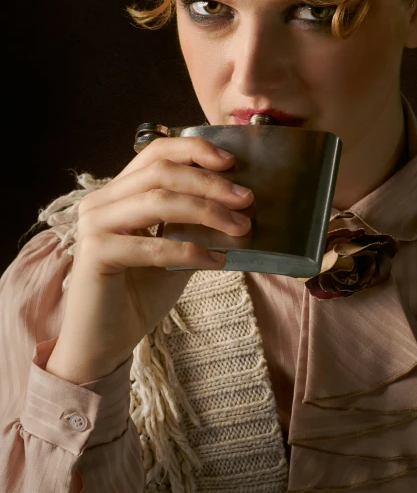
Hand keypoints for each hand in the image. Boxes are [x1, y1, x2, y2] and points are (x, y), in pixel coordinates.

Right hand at [45, 136, 252, 381]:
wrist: (104, 343)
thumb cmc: (140, 294)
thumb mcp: (174, 249)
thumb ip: (193, 223)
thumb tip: (238, 204)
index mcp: (117, 192)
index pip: (155, 152)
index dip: (193, 150)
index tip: (231, 162)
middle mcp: (101, 201)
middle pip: (162, 173)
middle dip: (210, 183)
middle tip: (246, 200)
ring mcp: (94, 225)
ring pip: (159, 201)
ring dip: (207, 211)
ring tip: (240, 227)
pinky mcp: (95, 253)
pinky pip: (154, 245)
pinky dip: (191, 250)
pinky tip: (216, 261)